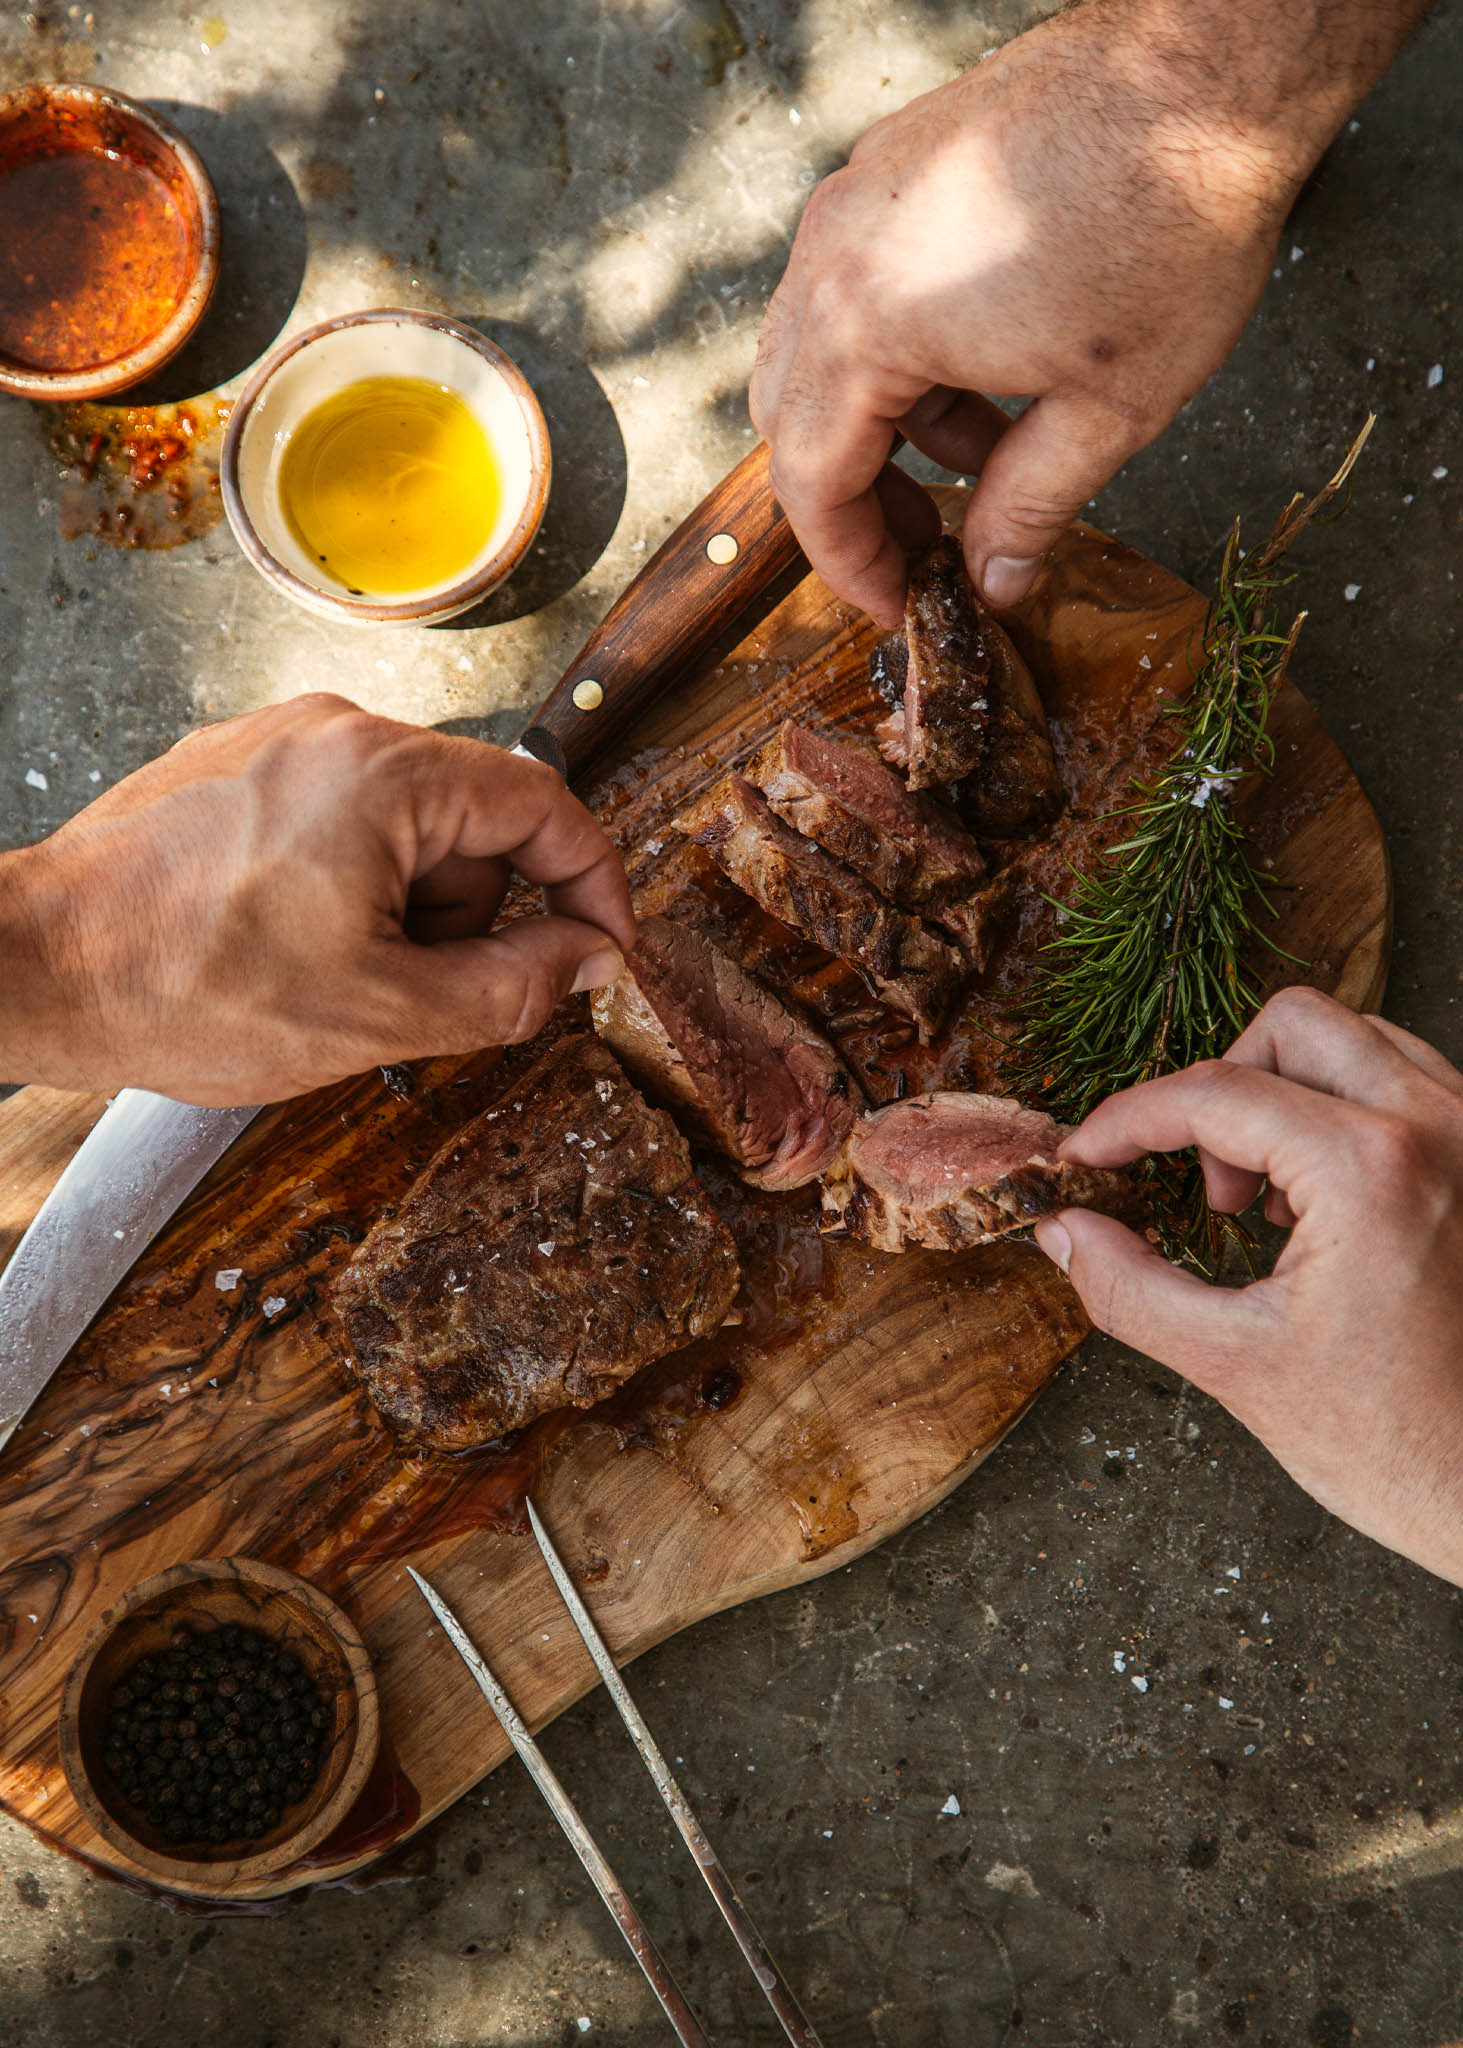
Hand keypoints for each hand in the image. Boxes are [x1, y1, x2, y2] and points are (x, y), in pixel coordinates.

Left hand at [0, 695, 634, 1105]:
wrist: (31, 966)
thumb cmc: (182, 985)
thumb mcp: (381, 1016)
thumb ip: (511, 987)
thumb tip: (586, 959)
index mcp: (386, 772)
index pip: (546, 805)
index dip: (592, 884)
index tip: (603, 947)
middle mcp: (335, 729)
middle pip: (474, 818)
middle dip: (473, 916)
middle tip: (425, 991)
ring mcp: (279, 741)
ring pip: (407, 825)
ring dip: (407, 908)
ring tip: (337, 975)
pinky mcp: (236, 768)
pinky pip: (340, 821)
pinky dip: (350, 888)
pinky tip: (292, 948)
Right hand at [751, 0, 1427, 624]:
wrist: (1212, 65)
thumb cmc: (1168, 221)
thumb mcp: (1109, 410)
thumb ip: (1031, 509)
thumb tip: (994, 579)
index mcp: (865, 328)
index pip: (812, 484)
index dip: (852, 563)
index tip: (898, 603)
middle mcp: (834, 256)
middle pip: (792, 418)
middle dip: (852, 498)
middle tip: (925, 547)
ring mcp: (859, 198)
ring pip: (817, 348)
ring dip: (880, 424)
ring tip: (983, 460)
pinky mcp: (896, 164)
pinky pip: (855, 283)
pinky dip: (896, 351)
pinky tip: (985, 374)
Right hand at [1033, 988, 1462, 1587]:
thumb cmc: (1397, 1444)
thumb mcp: (1235, 1365)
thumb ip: (1129, 1288)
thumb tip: (1064, 1232)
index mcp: (1371, 1171)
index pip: (1213, 1094)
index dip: (1128, 1121)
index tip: (1086, 1157)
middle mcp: (1437, 1128)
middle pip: (1287, 1027)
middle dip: (1218, 1095)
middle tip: (1202, 1186)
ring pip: (1352, 1040)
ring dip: (1283, 1097)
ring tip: (1263, 1198)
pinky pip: (1402, 1081)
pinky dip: (1340, 1113)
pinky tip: (1319, 1201)